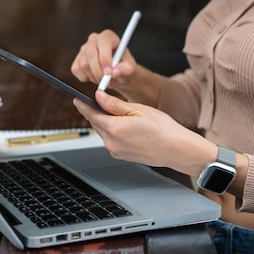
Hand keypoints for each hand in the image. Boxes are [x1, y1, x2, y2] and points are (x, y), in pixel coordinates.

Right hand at [71, 30, 137, 89]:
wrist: (116, 74)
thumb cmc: (124, 67)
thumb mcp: (130, 69)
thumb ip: (126, 69)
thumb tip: (115, 72)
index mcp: (108, 36)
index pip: (104, 43)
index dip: (105, 58)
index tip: (109, 73)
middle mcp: (94, 40)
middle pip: (91, 54)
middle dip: (98, 71)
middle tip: (106, 81)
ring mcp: (83, 49)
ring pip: (84, 64)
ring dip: (94, 76)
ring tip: (104, 79)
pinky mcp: (77, 60)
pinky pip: (77, 70)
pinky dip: (86, 78)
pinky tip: (95, 77)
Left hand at [73, 90, 216, 176]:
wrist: (177, 150)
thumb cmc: (163, 129)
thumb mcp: (138, 110)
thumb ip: (115, 104)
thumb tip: (98, 97)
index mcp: (115, 128)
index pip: (92, 115)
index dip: (83, 106)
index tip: (76, 99)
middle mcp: (112, 143)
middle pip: (96, 124)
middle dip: (97, 113)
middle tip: (102, 102)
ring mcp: (116, 151)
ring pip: (104, 132)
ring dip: (107, 123)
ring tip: (123, 115)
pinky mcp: (121, 156)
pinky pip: (112, 141)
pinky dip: (114, 132)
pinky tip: (127, 128)